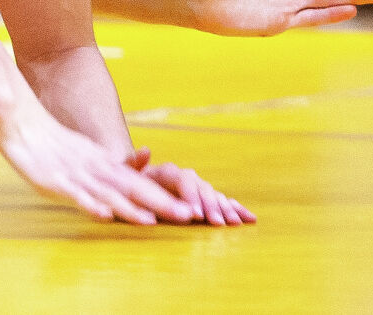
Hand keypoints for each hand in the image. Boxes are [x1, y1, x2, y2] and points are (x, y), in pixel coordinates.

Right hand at [0, 105, 196, 224]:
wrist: (22, 122)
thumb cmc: (55, 142)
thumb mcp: (89, 153)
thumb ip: (112, 165)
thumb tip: (143, 163)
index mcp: (105, 164)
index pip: (142, 182)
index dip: (167, 196)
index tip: (194, 210)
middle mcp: (96, 168)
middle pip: (133, 188)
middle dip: (161, 203)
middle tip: (189, 216)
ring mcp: (76, 175)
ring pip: (108, 193)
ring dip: (130, 208)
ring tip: (152, 221)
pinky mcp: (55, 181)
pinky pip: (75, 194)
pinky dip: (90, 204)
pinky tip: (104, 215)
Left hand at [128, 148, 254, 225]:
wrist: (133, 185)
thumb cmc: (125, 183)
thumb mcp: (123, 173)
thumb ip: (132, 163)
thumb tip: (146, 149)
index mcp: (165, 172)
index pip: (182, 180)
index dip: (190, 195)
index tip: (194, 214)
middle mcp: (184, 178)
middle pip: (202, 188)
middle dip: (210, 206)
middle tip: (216, 223)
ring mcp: (196, 189)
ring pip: (214, 196)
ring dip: (225, 209)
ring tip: (234, 223)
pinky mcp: (203, 200)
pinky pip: (222, 202)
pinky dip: (236, 209)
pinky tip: (249, 218)